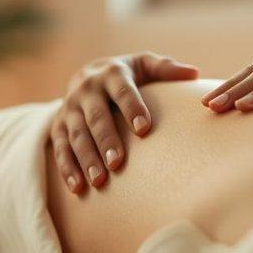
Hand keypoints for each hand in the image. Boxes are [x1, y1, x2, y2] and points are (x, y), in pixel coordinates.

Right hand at [51, 52, 198, 192]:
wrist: (86, 75)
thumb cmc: (126, 74)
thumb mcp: (144, 64)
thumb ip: (165, 68)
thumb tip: (193, 74)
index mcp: (111, 73)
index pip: (122, 91)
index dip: (132, 108)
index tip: (144, 129)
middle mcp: (87, 89)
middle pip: (96, 117)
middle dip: (106, 140)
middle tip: (118, 163)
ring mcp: (70, 108)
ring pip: (76, 135)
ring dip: (86, 158)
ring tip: (99, 181)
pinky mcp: (58, 125)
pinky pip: (60, 148)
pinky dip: (67, 168)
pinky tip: (78, 188)